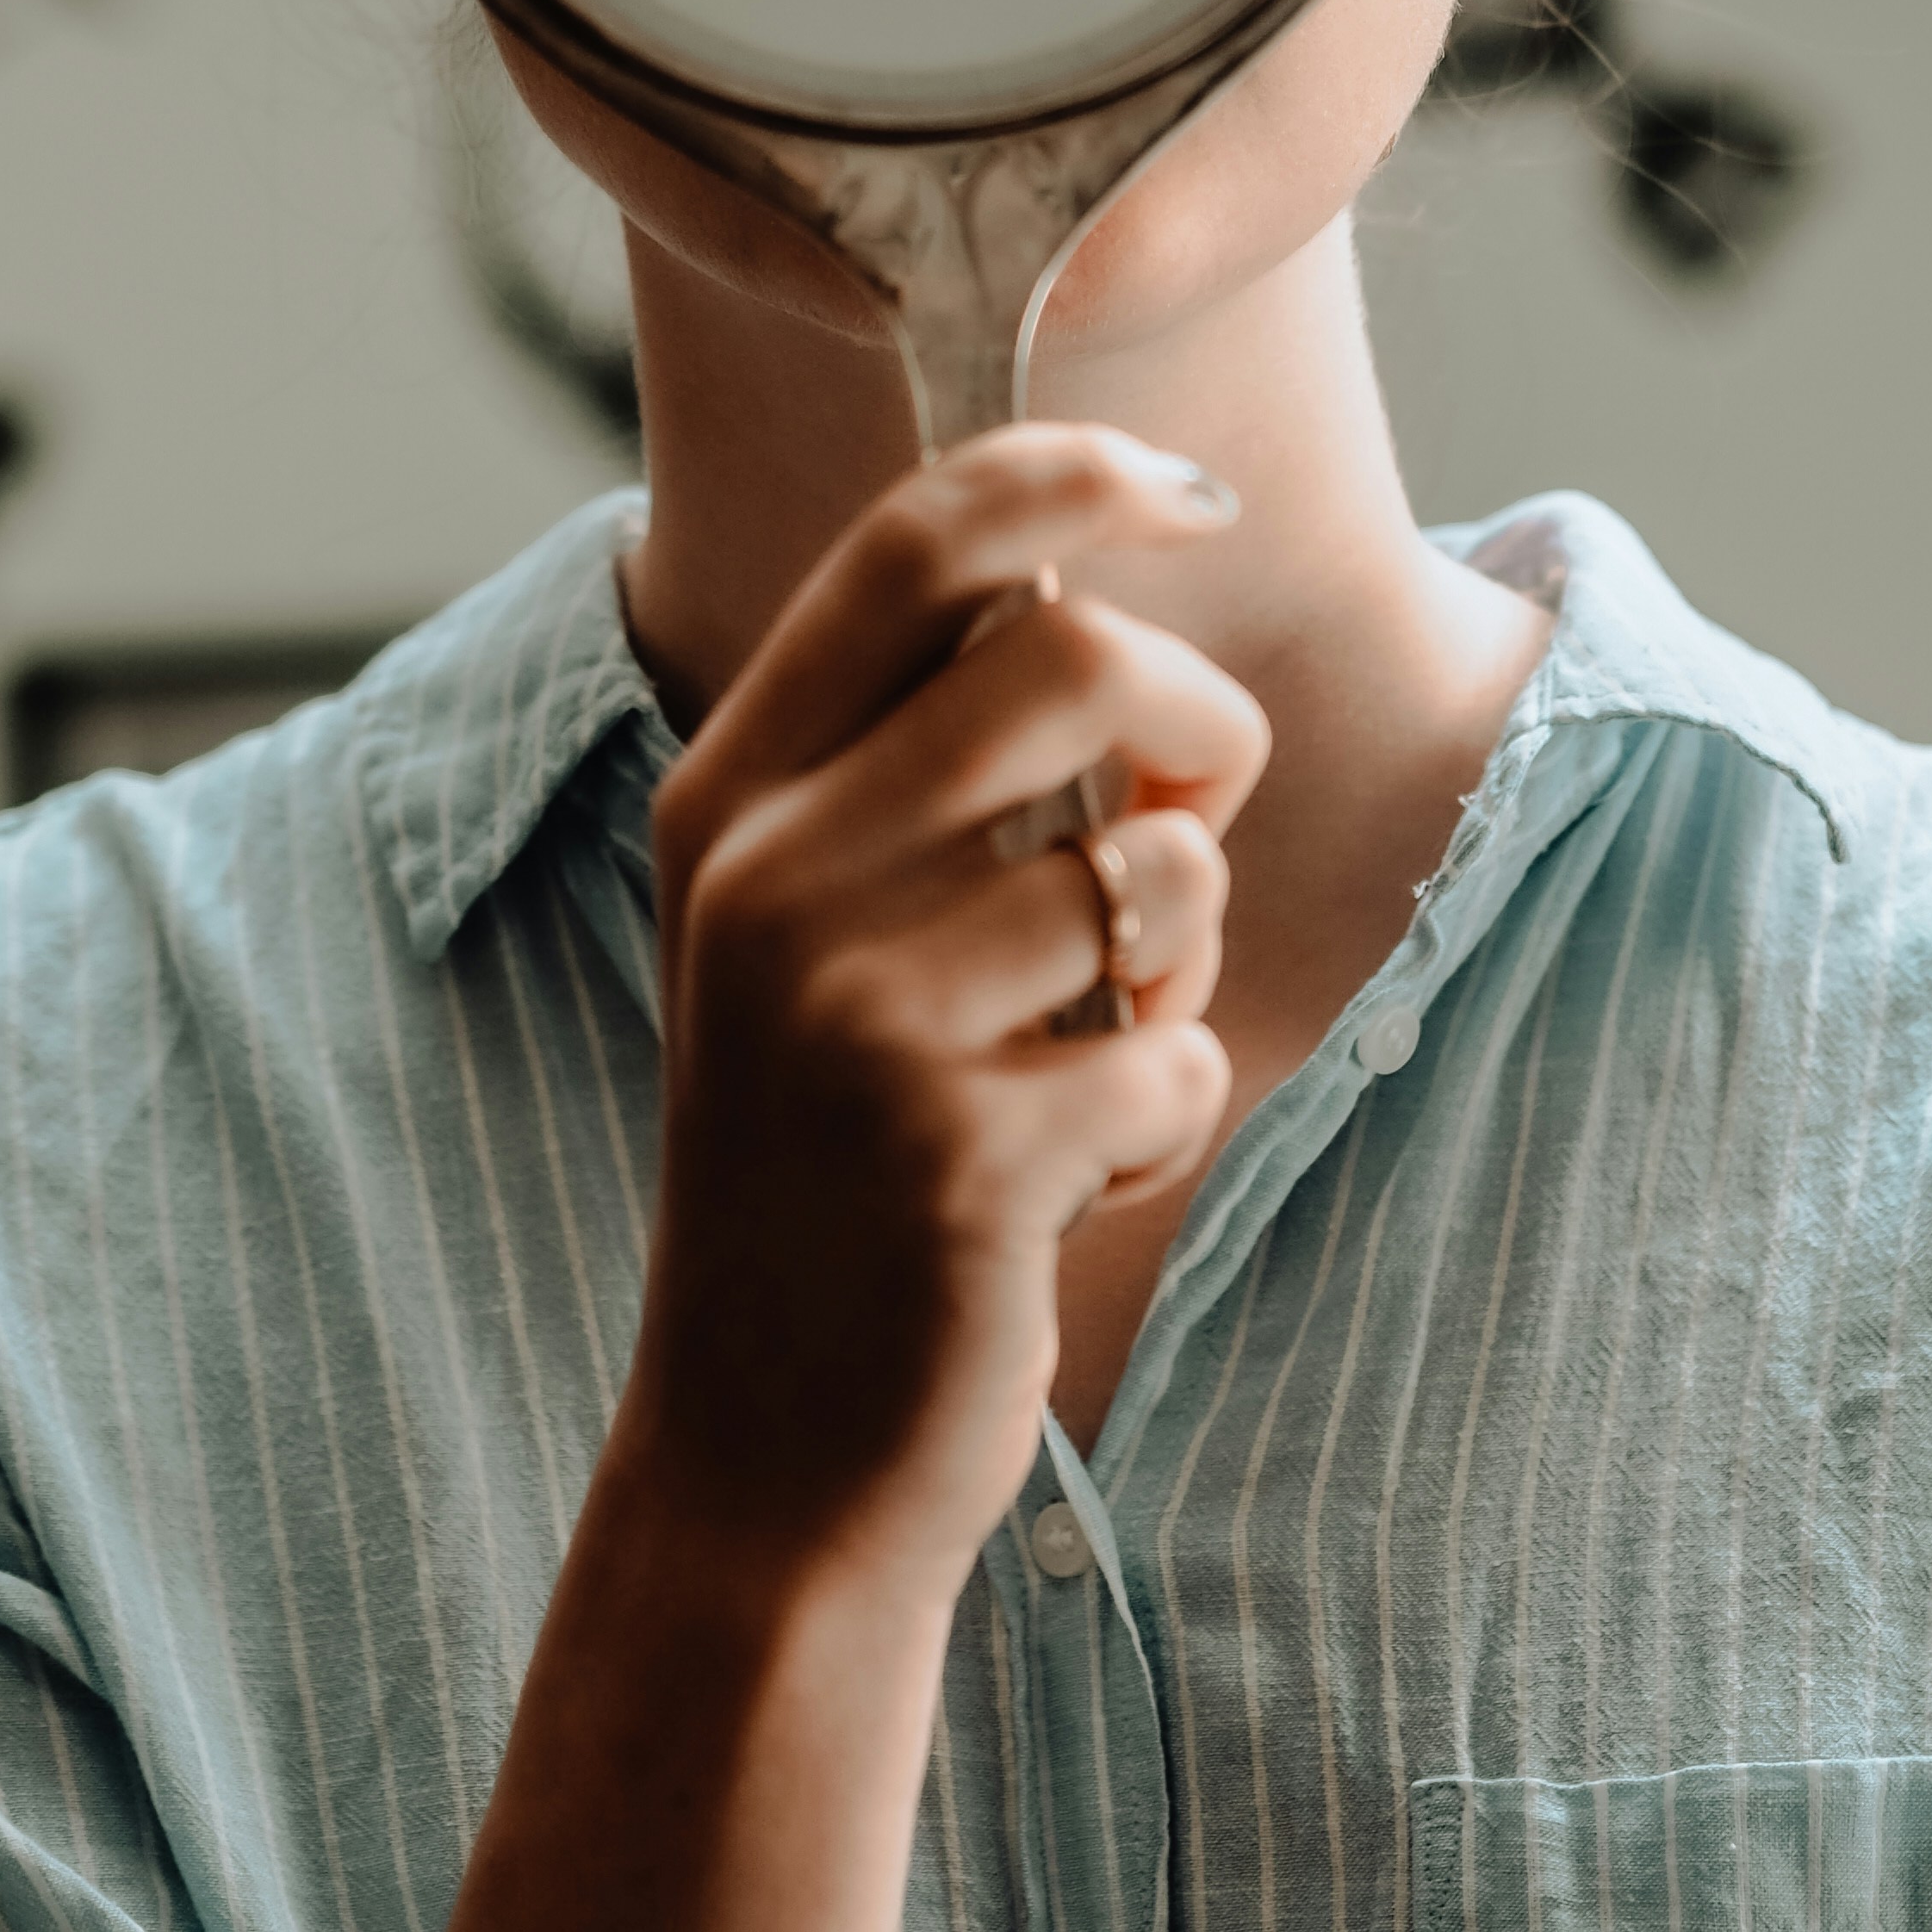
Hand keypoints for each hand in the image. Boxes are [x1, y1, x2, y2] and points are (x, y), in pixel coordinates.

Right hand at [621, 425, 1265, 1600]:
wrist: (765, 1454)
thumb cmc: (836, 1161)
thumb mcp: (815, 935)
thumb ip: (919, 770)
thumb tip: (1114, 598)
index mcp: (732, 799)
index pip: (918, 544)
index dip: (1081, 477)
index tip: (1194, 498)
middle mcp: (769, 880)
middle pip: (1079, 659)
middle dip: (1199, 736)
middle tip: (1177, 847)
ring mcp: (852, 1017)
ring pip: (1157, 874)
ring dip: (1184, 973)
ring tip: (1095, 1061)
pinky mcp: (956, 1156)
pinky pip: (1177, 1065)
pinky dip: (1170, 1125)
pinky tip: (1071, 1186)